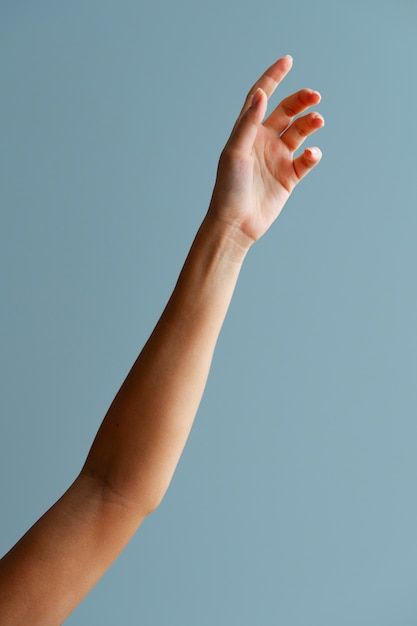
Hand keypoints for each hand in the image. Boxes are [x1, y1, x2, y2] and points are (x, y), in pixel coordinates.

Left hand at [207, 54, 323, 245]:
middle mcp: (263, 141)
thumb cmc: (228, 188)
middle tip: (315, 96)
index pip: (261, 97)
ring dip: (310, 123)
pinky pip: (305, 160)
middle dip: (301, 101)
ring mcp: (277, 159)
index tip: (288, 60)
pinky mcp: (288, 178)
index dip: (273, 78)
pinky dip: (312, 154)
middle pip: (286, 112)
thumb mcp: (235, 152)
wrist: (235, 223)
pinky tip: (311, 154)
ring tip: (318, 120)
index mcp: (247, 131)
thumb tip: (263, 94)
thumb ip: (248, 123)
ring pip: (299, 133)